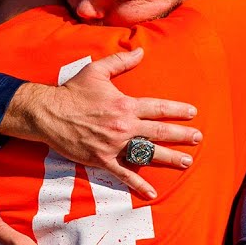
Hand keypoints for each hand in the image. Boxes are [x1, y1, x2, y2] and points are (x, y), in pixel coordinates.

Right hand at [8, 49, 200, 198]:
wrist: (47, 113)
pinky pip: (123, 174)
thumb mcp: (95, 70)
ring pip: (147, 153)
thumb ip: (120, 61)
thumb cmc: (71, 91)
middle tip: (198, 139)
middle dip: (181, 135)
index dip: (177, 110)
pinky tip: (152, 193)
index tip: (192, 113)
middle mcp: (123, 125)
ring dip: (169, 158)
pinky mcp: (101, 159)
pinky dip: (138, 185)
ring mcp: (113, 144)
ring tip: (186, 162)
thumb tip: (141, 51)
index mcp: (124, 104)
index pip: (157, 108)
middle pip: (159, 131)